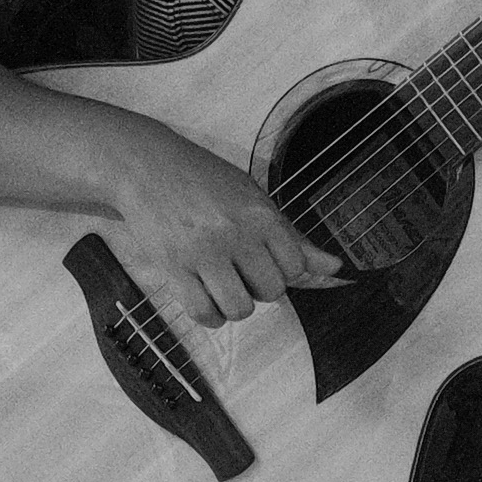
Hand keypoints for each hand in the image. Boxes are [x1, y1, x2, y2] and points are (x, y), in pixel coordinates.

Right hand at [94, 121, 342, 333]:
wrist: (147, 166)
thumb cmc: (203, 181)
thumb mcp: (253, 199)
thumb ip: (292, 237)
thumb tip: (335, 267)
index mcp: (260, 213)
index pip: (295, 267)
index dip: (282, 269)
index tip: (263, 257)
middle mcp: (234, 233)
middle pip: (272, 291)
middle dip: (259, 287)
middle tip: (239, 268)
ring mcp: (202, 252)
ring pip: (240, 308)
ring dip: (235, 305)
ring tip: (222, 284)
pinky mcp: (172, 267)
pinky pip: (203, 314)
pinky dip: (209, 315)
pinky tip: (204, 295)